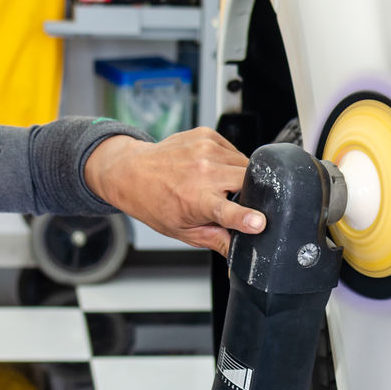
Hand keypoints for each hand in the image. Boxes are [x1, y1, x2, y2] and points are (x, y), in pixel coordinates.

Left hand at [84, 128, 265, 255]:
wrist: (131, 171)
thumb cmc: (156, 202)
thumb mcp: (185, 231)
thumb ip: (218, 241)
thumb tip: (240, 253)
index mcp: (198, 200)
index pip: (229, 211)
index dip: (246, 217)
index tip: (259, 222)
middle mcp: (203, 172)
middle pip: (249, 181)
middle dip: (251, 191)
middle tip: (232, 198)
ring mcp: (206, 150)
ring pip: (245, 163)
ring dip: (240, 175)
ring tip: (217, 182)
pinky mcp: (207, 135)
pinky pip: (233, 150)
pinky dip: (228, 161)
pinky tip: (210, 167)